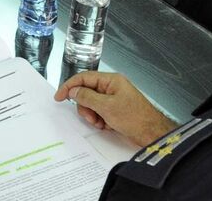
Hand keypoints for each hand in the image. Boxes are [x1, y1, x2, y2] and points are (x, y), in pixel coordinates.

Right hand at [54, 71, 176, 143]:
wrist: (152, 133)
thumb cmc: (135, 117)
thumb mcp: (107, 107)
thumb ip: (87, 97)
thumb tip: (73, 91)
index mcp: (110, 80)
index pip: (84, 78)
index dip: (69, 86)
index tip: (59, 96)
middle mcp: (111, 88)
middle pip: (86, 93)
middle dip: (85, 107)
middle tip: (90, 117)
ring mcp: (113, 99)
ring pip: (91, 105)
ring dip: (92, 116)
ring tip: (101, 123)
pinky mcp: (115, 111)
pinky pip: (99, 113)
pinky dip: (99, 121)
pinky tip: (107, 126)